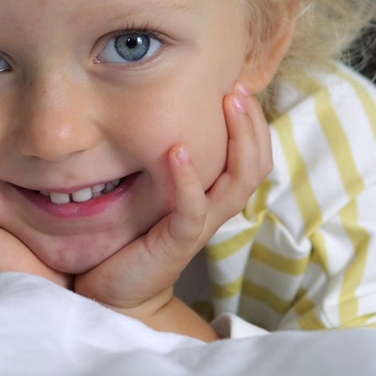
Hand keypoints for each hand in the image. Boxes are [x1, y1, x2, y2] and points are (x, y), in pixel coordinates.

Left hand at [73, 82, 272, 334]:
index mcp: (216, 194)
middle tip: (237, 88)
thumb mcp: (158, 190)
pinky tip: (177, 151)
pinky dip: (189, 179)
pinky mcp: (178, 241)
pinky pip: (194, 209)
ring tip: (225, 105)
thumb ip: (170, 161)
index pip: (254, 155)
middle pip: (256, 165)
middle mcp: (216, 208)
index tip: (237, 85)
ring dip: (236, 141)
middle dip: (252, 123)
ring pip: (238, 183)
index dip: (254, 122)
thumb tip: (163, 110)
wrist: (119, 290)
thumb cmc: (138, 236)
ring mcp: (200, 225)